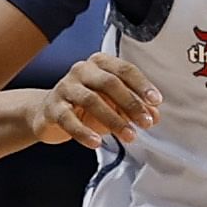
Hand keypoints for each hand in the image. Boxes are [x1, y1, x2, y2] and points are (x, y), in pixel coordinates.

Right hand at [35, 52, 162, 150]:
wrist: (50, 113)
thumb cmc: (88, 104)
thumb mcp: (114, 103)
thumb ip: (135, 107)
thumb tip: (155, 116)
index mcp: (101, 63)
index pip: (125, 70)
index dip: (142, 85)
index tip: (156, 101)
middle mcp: (82, 70)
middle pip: (110, 83)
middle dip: (131, 104)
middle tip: (146, 123)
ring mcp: (65, 87)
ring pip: (91, 100)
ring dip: (114, 120)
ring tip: (130, 136)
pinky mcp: (52, 108)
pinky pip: (68, 119)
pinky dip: (84, 132)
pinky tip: (96, 143)